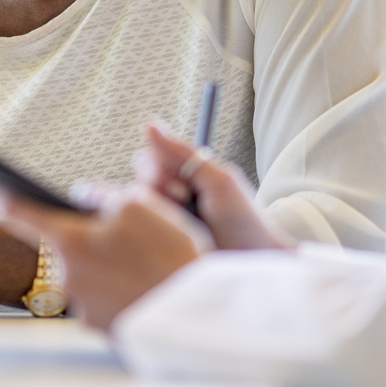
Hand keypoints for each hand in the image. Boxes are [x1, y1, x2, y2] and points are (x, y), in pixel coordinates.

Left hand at [0, 179, 204, 331]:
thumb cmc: (170, 258)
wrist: (195, 314)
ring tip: (148, 264)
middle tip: (131, 238)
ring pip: (88, 270)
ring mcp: (81, 305)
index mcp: (70, 241)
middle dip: (88, 235)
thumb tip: (84, 196)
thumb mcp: (140, 205)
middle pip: (66, 243)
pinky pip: (104, 295)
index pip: (19, 212)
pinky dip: (120, 287)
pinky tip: (147, 284)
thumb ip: (103, 195)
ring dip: (108, 263)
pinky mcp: (100, 325)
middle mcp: (67, 277)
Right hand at [134, 121, 292, 251]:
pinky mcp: (155, 246)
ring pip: (133, 205)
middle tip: (185, 203)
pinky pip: (134, 232)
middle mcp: (167, 197)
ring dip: (157, 213)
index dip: (159, 169)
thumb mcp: (218, 180)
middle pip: (138, 180)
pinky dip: (149, 232)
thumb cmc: (242, 220)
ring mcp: (161, 223)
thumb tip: (149, 123)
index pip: (148, 159)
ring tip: (183, 227)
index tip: (185, 186)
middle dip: (158, 190)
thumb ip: (184, 153)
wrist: (252, 263)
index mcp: (183, 176)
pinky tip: (170, 241)